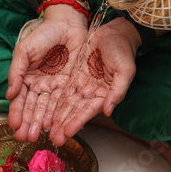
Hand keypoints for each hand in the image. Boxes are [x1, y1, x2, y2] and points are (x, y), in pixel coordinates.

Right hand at [6, 7, 87, 141]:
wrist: (67, 23)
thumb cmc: (43, 34)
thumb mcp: (24, 51)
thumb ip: (16, 73)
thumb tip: (9, 95)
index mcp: (27, 78)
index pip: (21, 100)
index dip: (17, 114)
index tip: (14, 127)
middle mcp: (41, 86)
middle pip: (34, 108)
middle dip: (29, 124)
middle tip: (27, 138)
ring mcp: (56, 86)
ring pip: (48, 109)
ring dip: (43, 123)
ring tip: (39, 136)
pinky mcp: (70, 85)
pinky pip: (64, 102)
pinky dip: (58, 114)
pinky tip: (53, 125)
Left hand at [49, 17, 139, 145]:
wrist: (114, 32)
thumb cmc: (123, 50)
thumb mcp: (125, 70)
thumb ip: (117, 91)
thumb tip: (108, 110)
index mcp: (106, 94)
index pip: (89, 111)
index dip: (77, 122)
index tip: (66, 133)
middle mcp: (92, 92)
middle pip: (75, 111)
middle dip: (64, 125)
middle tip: (53, 139)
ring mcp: (82, 84)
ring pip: (67, 103)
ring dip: (57, 117)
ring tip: (46, 130)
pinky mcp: (74, 76)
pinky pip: (63, 91)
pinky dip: (55, 101)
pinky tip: (45, 111)